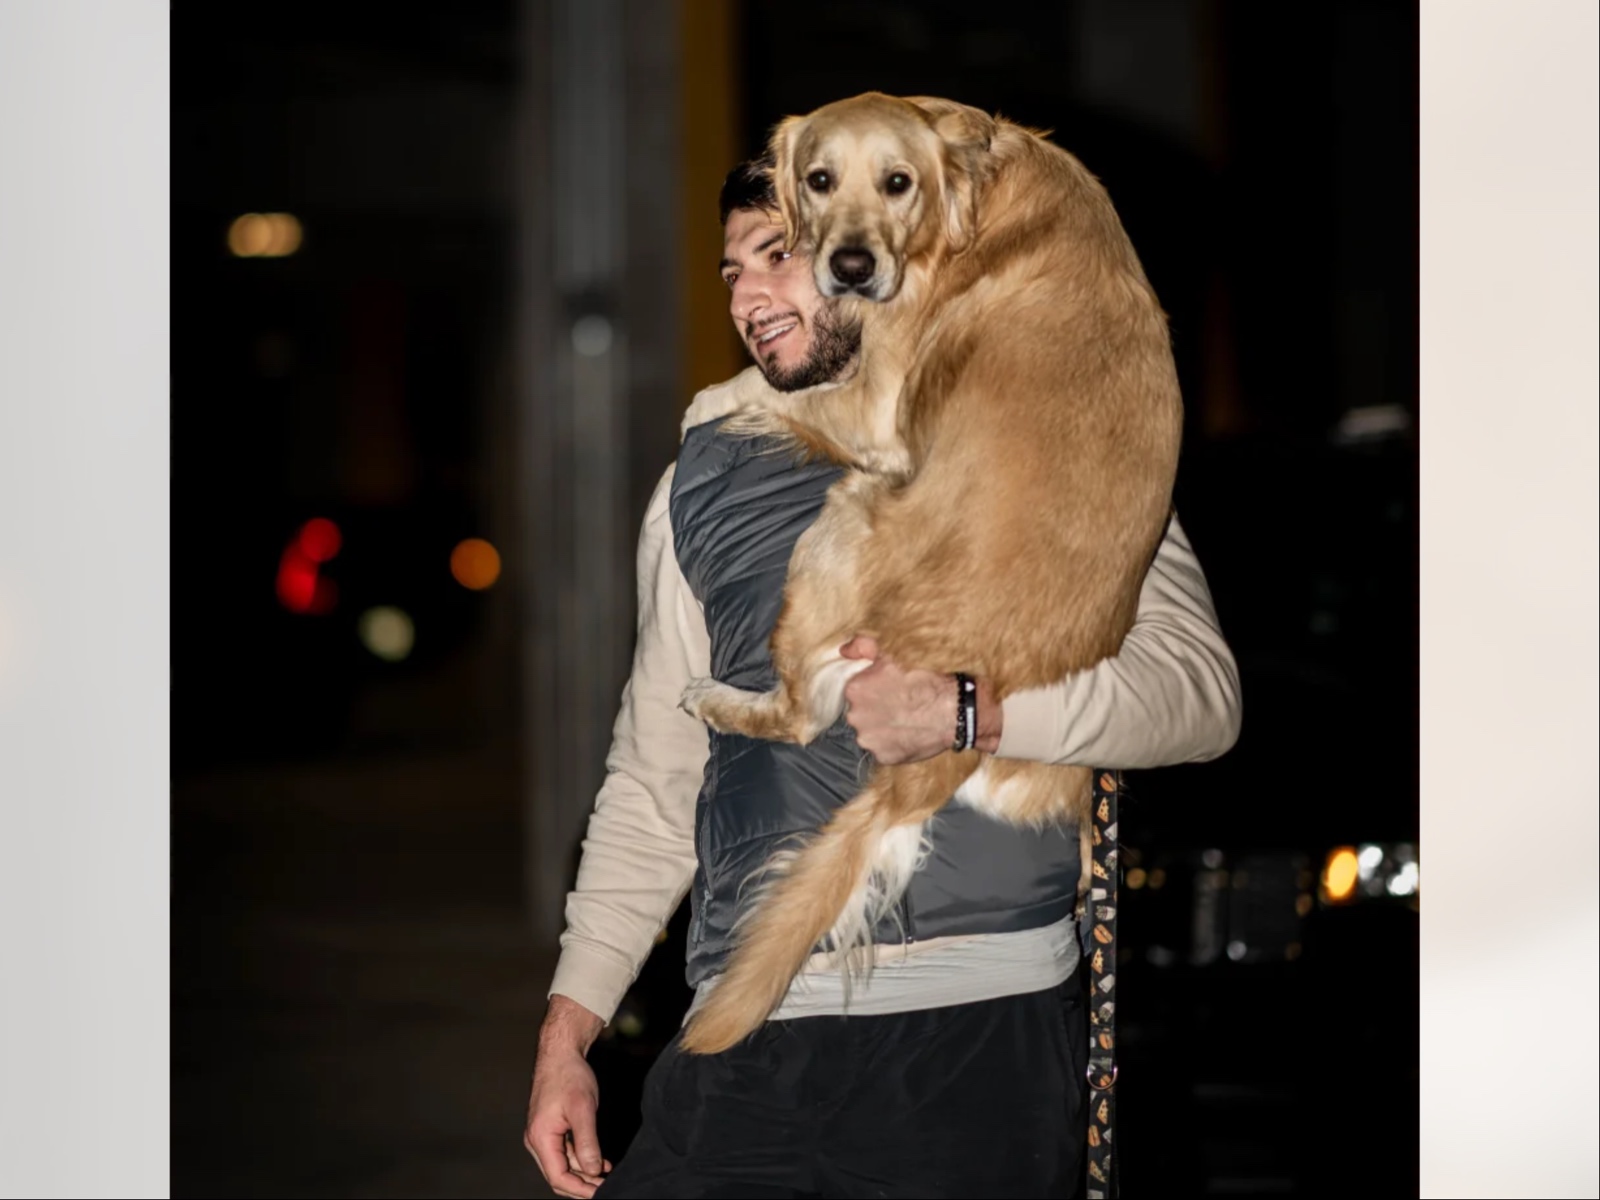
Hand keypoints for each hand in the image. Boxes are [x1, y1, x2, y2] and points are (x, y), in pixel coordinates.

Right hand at [524, 996, 611, 1197]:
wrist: (561, 1053)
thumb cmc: (569, 1076)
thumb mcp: (583, 1109)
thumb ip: (587, 1142)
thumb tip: (593, 1170)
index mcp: (541, 1137)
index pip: (558, 1177)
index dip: (580, 1189)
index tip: (600, 1192)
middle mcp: (537, 1140)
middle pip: (558, 1175)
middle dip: (582, 1184)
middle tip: (607, 1187)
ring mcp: (542, 1135)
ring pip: (562, 1165)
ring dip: (584, 1173)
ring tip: (607, 1175)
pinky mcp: (550, 1129)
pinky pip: (564, 1152)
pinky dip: (581, 1159)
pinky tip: (600, 1162)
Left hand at [839, 637, 1002, 762]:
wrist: (953, 709)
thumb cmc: (924, 678)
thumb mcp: (893, 653)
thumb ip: (863, 647)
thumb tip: (844, 650)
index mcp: (854, 690)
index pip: (856, 691)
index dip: (873, 689)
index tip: (889, 689)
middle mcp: (855, 716)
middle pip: (860, 713)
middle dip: (875, 710)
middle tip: (900, 705)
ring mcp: (869, 739)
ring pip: (870, 733)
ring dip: (883, 728)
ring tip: (906, 720)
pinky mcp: (884, 757)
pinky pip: (884, 750)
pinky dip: (894, 744)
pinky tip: (909, 733)